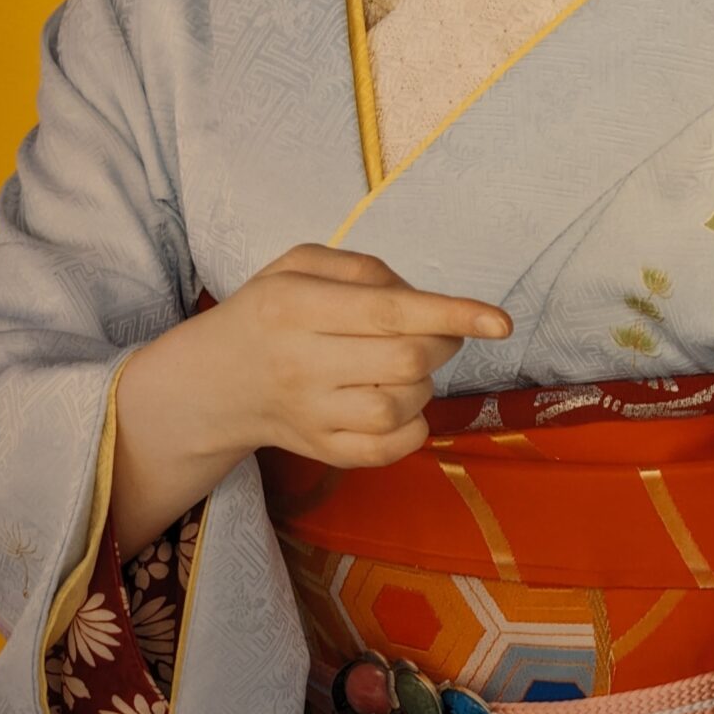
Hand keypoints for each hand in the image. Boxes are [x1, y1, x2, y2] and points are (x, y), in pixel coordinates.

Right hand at [109, 243, 510, 550]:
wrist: (214, 380)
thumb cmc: (270, 311)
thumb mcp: (299, 264)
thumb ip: (363, 268)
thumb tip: (419, 298)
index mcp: (296, 306)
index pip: (389, 313)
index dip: (452, 315)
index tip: (500, 322)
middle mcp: (302, 363)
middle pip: (406, 360)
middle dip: (442, 343)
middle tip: (434, 333)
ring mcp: (311, 414)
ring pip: (402, 404)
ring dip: (425, 382)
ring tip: (403, 366)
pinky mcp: (321, 450)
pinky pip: (389, 448)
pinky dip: (414, 427)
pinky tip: (402, 405)